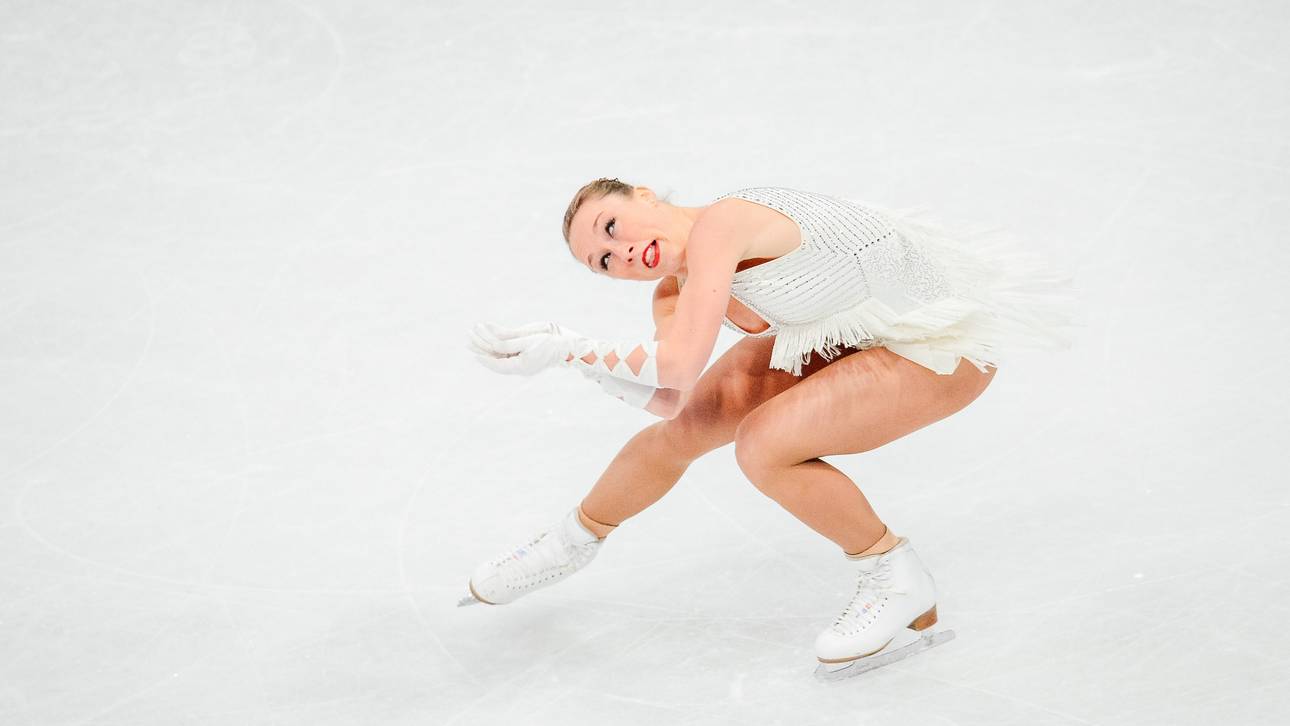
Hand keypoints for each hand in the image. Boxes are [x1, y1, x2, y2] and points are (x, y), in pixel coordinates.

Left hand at [468, 321, 591, 375]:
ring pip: (499, 355)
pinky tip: (488, 336)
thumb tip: (492, 344)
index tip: (473, 355)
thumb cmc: (550, 343)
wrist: (566, 346)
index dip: (485, 359)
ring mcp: (521, 362)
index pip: (498, 365)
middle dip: (482, 350)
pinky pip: (506, 352)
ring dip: (486, 346)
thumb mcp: (528, 341)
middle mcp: (518, 366)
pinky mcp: (524, 356)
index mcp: (520, 366)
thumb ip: (509, 343)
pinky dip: (496, 345)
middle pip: (496, 359)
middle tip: (467, 342)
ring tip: (473, 338)